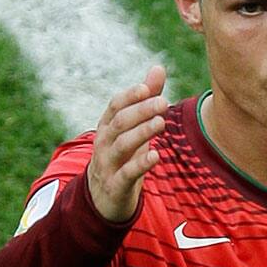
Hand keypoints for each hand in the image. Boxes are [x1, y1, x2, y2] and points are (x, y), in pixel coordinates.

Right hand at [87, 65, 167, 221]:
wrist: (103, 199)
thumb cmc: (122, 156)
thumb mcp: (133, 127)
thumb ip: (146, 98)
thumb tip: (158, 67)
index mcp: (108, 127)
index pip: (115, 106)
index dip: (130, 96)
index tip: (147, 89)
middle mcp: (104, 143)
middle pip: (120, 123)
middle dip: (141, 111)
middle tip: (163, 103)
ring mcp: (108, 165)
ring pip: (122, 146)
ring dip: (142, 133)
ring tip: (161, 123)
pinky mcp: (116, 186)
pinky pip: (127, 174)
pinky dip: (140, 164)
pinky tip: (156, 156)